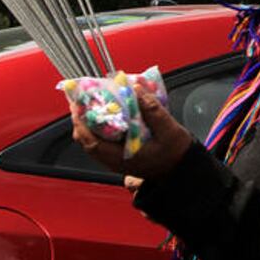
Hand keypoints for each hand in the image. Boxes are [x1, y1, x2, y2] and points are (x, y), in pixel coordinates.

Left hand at [70, 85, 192, 180]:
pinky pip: (102, 143)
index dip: (82, 123)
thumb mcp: (169, 130)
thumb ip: (152, 110)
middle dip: (81, 121)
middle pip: (87, 142)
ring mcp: (117, 160)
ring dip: (89, 124)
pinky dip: (99, 129)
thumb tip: (136, 90)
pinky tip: (105, 116)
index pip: (92, 142)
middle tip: (81, 101)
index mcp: (123, 158)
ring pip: (93, 142)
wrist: (181, 169)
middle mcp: (116, 161)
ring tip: (90, 105)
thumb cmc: (176, 154)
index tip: (78, 105)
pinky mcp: (121, 156)